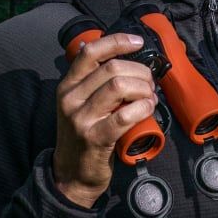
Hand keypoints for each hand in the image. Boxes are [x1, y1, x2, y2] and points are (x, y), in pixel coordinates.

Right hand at [53, 32, 157, 207]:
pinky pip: (125, 115)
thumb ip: (92, 81)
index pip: (91, 52)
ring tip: (149, 98)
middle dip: (140, 72)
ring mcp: (81, 118)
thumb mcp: (79, 104)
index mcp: (68, 85)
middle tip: (149, 84)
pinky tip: (147, 110)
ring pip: (120, 86)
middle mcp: (71, 98)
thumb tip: (115, 52)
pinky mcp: (95, 138)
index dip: (117, 42)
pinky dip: (143, 108)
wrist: (71, 175)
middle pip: (113, 68)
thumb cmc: (83, 136)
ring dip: (144, 90)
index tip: (138, 42)